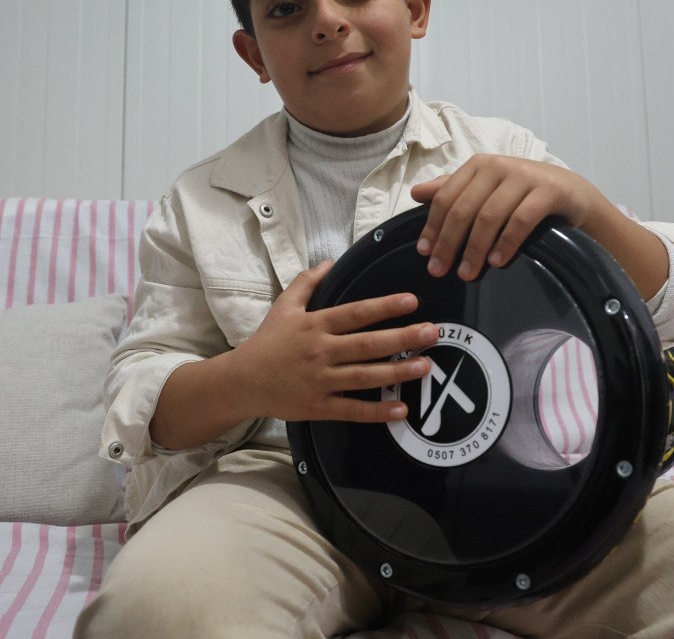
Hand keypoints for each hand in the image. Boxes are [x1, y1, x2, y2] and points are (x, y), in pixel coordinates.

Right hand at [234, 261, 437, 422]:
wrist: (242, 381)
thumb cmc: (267, 342)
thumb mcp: (283, 307)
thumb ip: (306, 283)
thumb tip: (330, 262)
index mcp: (314, 325)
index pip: (355, 313)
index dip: (384, 306)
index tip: (412, 301)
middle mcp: (320, 352)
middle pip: (366, 345)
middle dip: (402, 338)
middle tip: (431, 332)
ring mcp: (320, 381)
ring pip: (364, 377)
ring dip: (397, 373)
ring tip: (425, 366)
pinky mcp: (318, 406)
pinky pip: (352, 410)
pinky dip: (377, 411)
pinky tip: (401, 409)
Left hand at [410, 154, 604, 281]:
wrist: (572, 192)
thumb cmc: (522, 194)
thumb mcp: (486, 189)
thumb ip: (452, 190)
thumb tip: (416, 192)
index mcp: (478, 165)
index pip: (446, 198)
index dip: (433, 227)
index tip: (425, 255)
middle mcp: (498, 166)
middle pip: (464, 209)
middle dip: (449, 243)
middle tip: (440, 271)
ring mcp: (524, 176)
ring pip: (489, 216)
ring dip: (475, 248)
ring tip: (467, 274)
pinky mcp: (548, 190)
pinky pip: (521, 220)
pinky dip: (506, 242)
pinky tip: (497, 262)